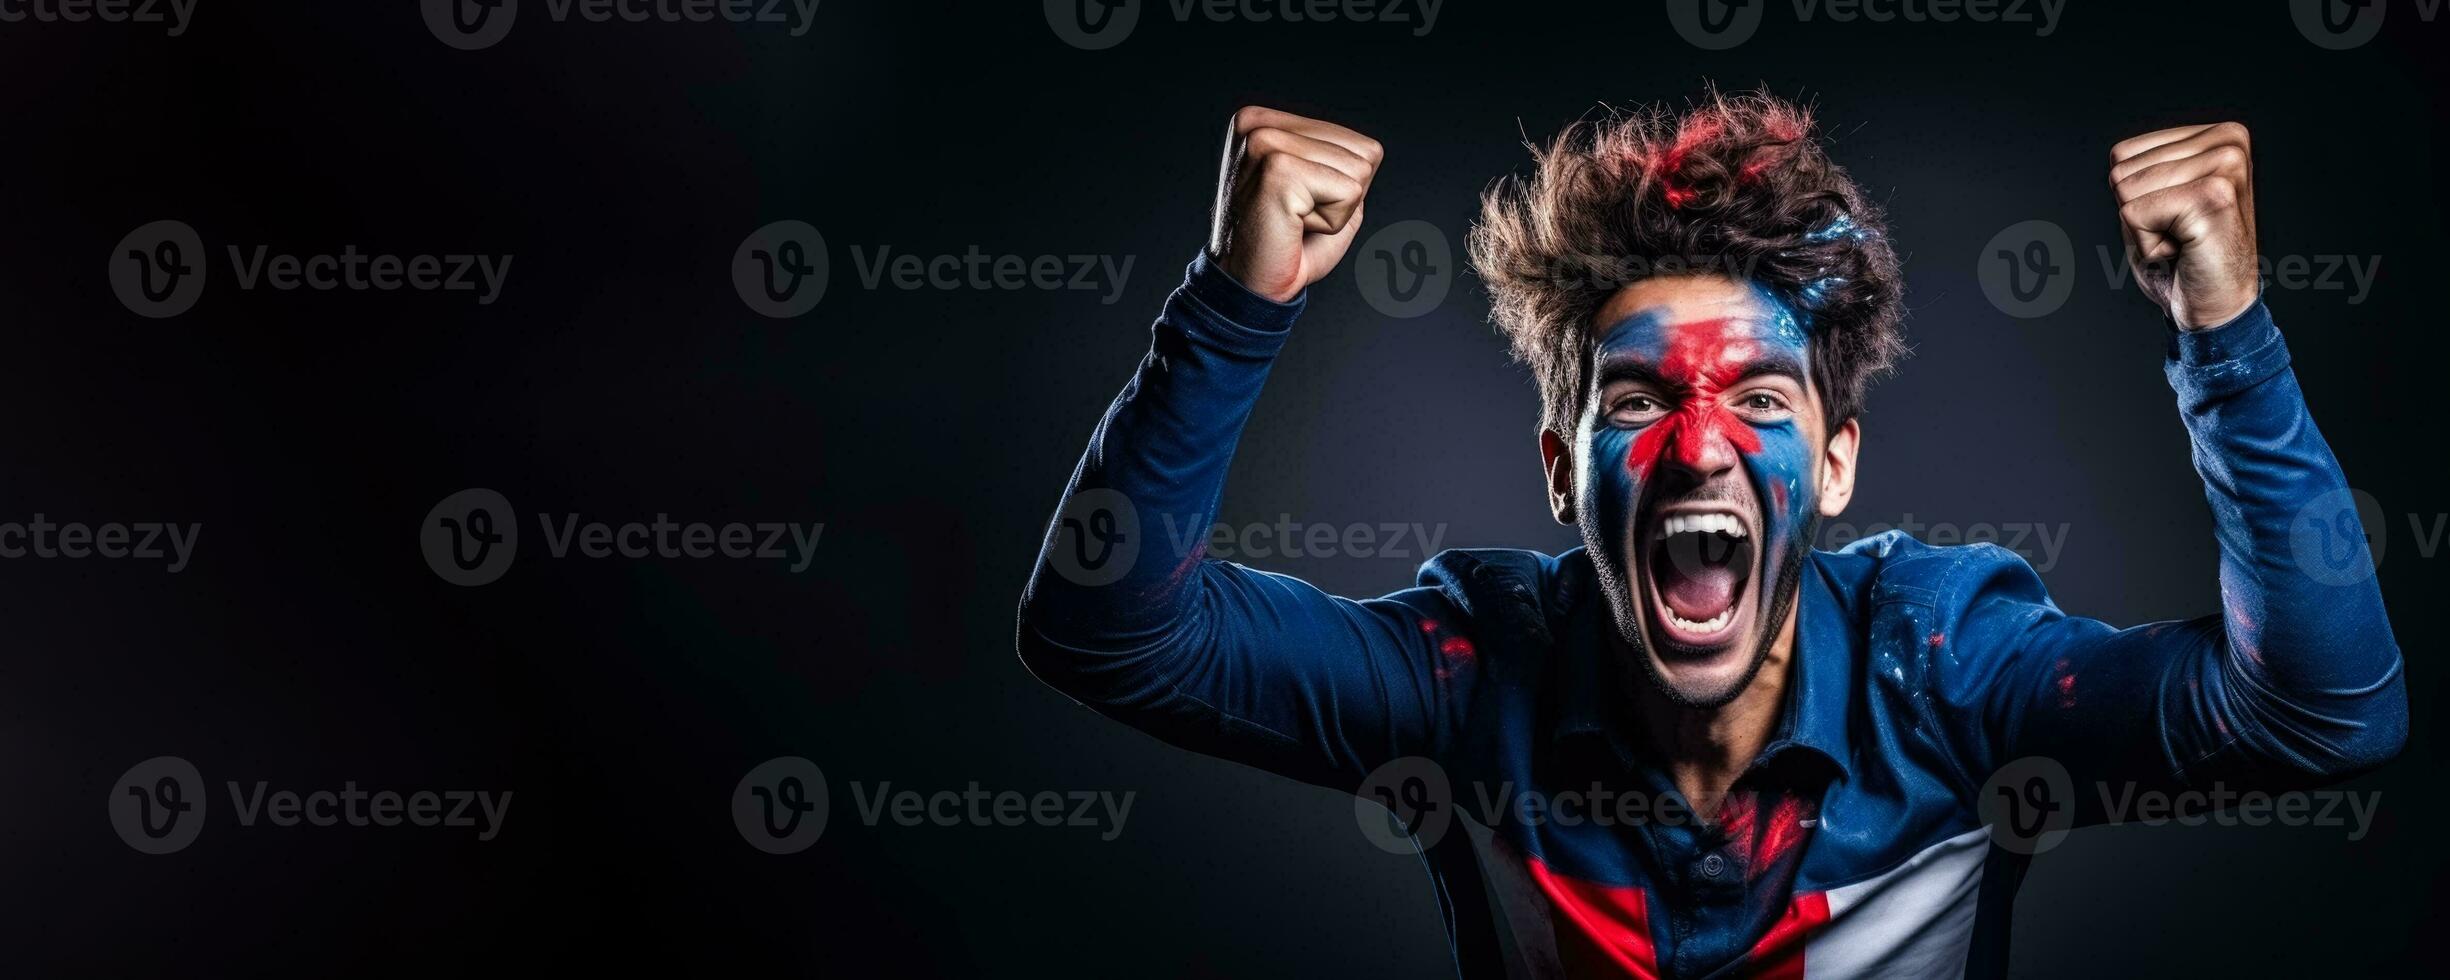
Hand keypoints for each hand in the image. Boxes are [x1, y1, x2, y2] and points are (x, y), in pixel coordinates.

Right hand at [1207, 106, 1383, 302]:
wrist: (1255, 284)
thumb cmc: (1290, 242)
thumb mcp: (1324, 190)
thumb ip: (1342, 161)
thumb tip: (1369, 150)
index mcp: (1267, 121)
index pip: (1358, 142)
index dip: (1344, 184)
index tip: (1303, 203)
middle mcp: (1260, 124)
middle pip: (1362, 153)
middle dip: (1343, 196)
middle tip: (1298, 216)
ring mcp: (1267, 142)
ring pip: (1358, 172)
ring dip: (1336, 209)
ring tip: (1295, 220)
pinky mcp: (1278, 169)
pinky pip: (1348, 192)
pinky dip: (1331, 221)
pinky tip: (1294, 226)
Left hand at [2110, 122, 2260, 329]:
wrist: (2216, 308)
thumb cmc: (2183, 259)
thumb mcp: (2158, 201)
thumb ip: (2143, 170)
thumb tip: (2119, 156)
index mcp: (2218, 136)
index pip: (2123, 154)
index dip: (2134, 197)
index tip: (2172, 219)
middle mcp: (2229, 142)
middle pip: (2122, 171)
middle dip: (2138, 214)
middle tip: (2179, 234)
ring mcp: (2226, 166)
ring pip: (2126, 191)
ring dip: (2144, 230)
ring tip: (2183, 241)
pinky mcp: (2214, 196)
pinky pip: (2134, 214)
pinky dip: (2148, 244)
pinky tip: (2184, 251)